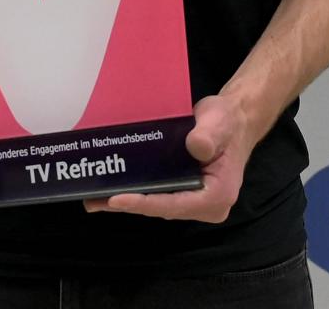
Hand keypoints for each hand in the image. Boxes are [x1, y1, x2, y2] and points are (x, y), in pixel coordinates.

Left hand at [83, 95, 251, 222]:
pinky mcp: (183, 192)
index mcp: (217, 196)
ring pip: (156, 204)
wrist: (234, 121)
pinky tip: (112, 187)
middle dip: (128, 204)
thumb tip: (194, 147)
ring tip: (94, 198)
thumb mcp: (219, 123)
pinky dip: (136, 191)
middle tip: (94, 201)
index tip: (117, 200)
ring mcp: (193, 201)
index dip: (144, 203)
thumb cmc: (228, 122)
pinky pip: (158, 195)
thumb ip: (208, 136)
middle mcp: (204, 205)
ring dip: (127, 200)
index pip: (175, 204)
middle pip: (161, 207)